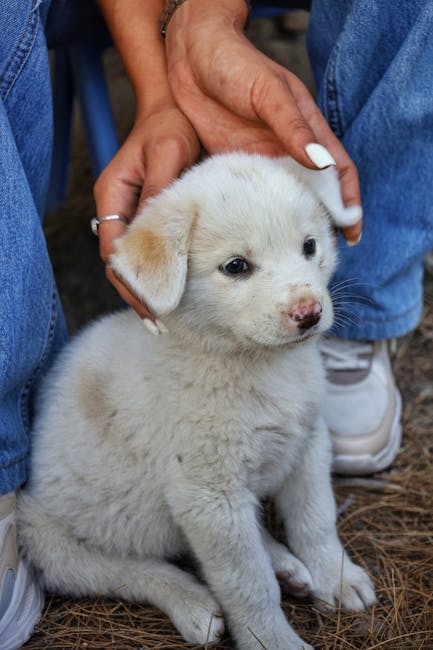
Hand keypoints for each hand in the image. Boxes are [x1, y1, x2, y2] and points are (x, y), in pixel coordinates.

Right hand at [93, 103, 199, 319]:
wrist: (176, 108)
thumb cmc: (170, 124)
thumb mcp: (168, 151)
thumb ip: (160, 190)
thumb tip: (157, 229)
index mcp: (112, 193)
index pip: (113, 247)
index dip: (130, 278)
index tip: (149, 303)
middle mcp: (117, 207)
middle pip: (118, 260)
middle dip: (136, 291)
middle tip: (157, 321)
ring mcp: (130, 212)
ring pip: (132, 259)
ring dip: (146, 286)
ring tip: (164, 317)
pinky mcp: (148, 214)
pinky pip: (149, 248)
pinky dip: (159, 271)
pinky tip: (173, 289)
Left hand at [165, 0, 361, 243]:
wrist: (190, 55)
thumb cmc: (236, 63)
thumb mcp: (268, 93)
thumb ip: (291, 126)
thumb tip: (318, 161)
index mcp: (306, 130)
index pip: (339, 170)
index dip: (349, 200)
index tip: (352, 230)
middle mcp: (287, 150)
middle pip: (313, 192)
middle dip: (321, 222)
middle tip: (320, 256)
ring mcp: (260, 160)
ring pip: (282, 200)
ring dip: (288, 225)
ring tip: (289, 256)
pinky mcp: (233, 165)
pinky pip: (249, 197)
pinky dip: (255, 217)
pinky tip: (252, 238)